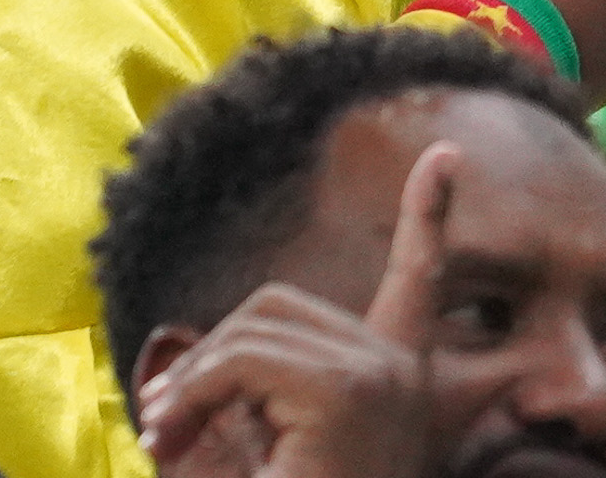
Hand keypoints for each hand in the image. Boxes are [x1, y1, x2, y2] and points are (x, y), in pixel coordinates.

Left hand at [133, 142, 454, 475]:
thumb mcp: (275, 455)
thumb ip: (257, 407)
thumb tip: (182, 392)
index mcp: (390, 381)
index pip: (418, 282)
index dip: (429, 218)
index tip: (444, 157)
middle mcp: (397, 371)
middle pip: (279, 306)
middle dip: (212, 356)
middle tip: (161, 423)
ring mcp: (378, 376)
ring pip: (254, 328)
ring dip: (194, 382)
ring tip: (163, 440)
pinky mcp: (346, 390)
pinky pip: (241, 360)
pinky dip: (192, 396)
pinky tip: (170, 437)